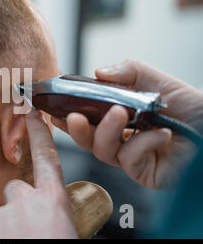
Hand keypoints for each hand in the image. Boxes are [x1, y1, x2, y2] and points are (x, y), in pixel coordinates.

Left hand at [0, 110, 76, 238]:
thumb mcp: (66, 230)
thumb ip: (54, 213)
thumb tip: (50, 216)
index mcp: (52, 201)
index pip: (46, 157)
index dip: (39, 134)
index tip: (32, 115)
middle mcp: (25, 200)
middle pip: (15, 189)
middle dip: (18, 204)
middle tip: (27, 228)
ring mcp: (0, 213)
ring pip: (0, 214)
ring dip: (7, 228)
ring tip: (19, 242)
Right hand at [52, 59, 202, 189]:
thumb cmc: (192, 107)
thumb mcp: (157, 80)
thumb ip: (128, 71)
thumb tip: (98, 71)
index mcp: (120, 117)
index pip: (87, 118)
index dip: (68, 116)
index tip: (54, 110)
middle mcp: (122, 138)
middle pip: (87, 139)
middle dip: (77, 129)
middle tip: (76, 117)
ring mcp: (131, 157)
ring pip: (102, 150)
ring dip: (107, 132)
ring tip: (121, 114)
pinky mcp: (143, 172)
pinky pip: (129, 160)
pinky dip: (142, 144)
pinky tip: (160, 134)